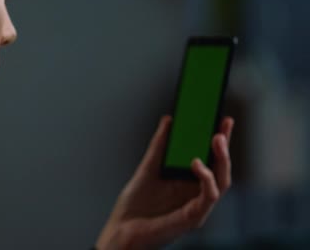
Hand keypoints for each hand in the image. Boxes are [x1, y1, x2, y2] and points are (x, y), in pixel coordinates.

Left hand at [95, 115, 233, 249]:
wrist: (121, 229)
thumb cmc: (135, 205)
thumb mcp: (148, 168)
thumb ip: (160, 146)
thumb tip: (170, 119)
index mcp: (189, 183)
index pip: (210, 158)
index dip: (220, 139)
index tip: (224, 117)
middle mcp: (197, 194)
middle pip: (220, 168)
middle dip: (225, 145)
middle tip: (224, 123)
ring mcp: (198, 207)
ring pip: (222, 182)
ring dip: (222, 159)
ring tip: (216, 138)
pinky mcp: (193, 218)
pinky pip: (209, 197)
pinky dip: (207, 180)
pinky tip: (198, 164)